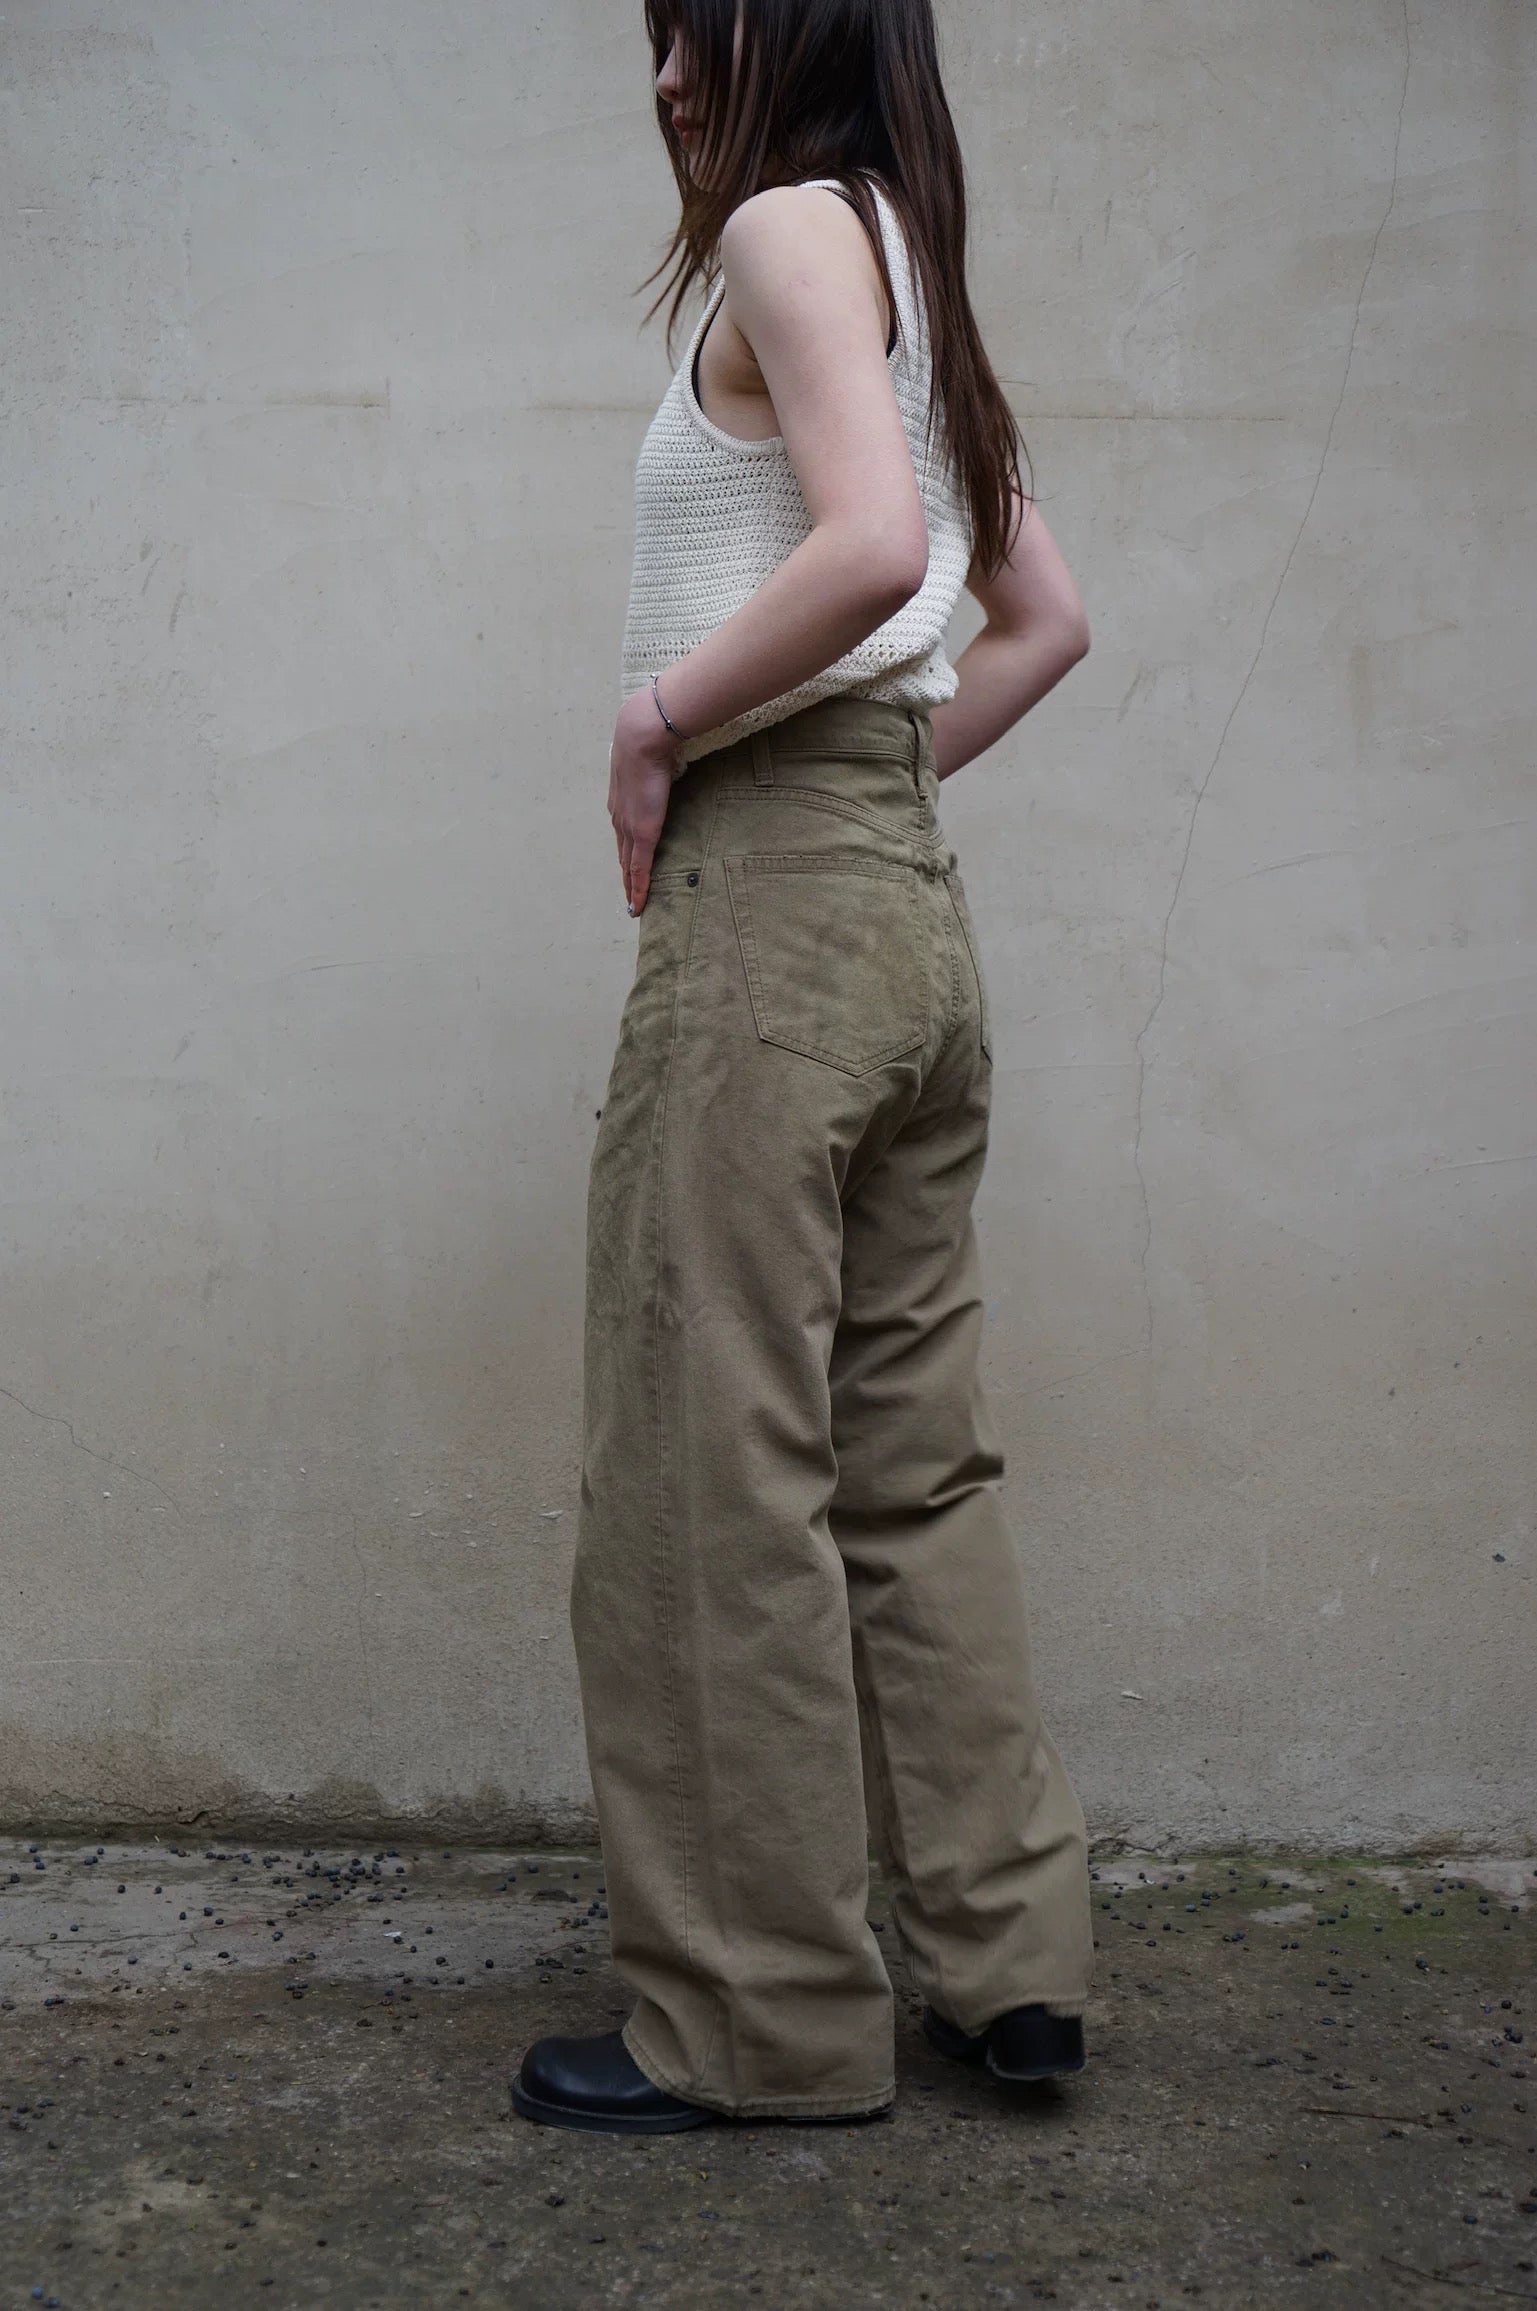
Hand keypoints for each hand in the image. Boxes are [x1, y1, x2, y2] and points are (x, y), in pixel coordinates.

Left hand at [608, 686, 680, 914]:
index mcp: (620, 802)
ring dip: (630, 886)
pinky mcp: (641, 834)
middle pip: (622, 855)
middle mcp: (619, 818)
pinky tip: (638, 907)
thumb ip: (657, 766)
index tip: (627, 870)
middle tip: (629, 897)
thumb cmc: (650, 741)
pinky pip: (639, 870)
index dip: (625, 856)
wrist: (642, 738)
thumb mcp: (651, 758)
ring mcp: (628, 828)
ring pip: (628, 866)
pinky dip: (638, 890)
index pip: (622, 836)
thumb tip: (668, 760)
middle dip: (625, 877)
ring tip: (634, 905)